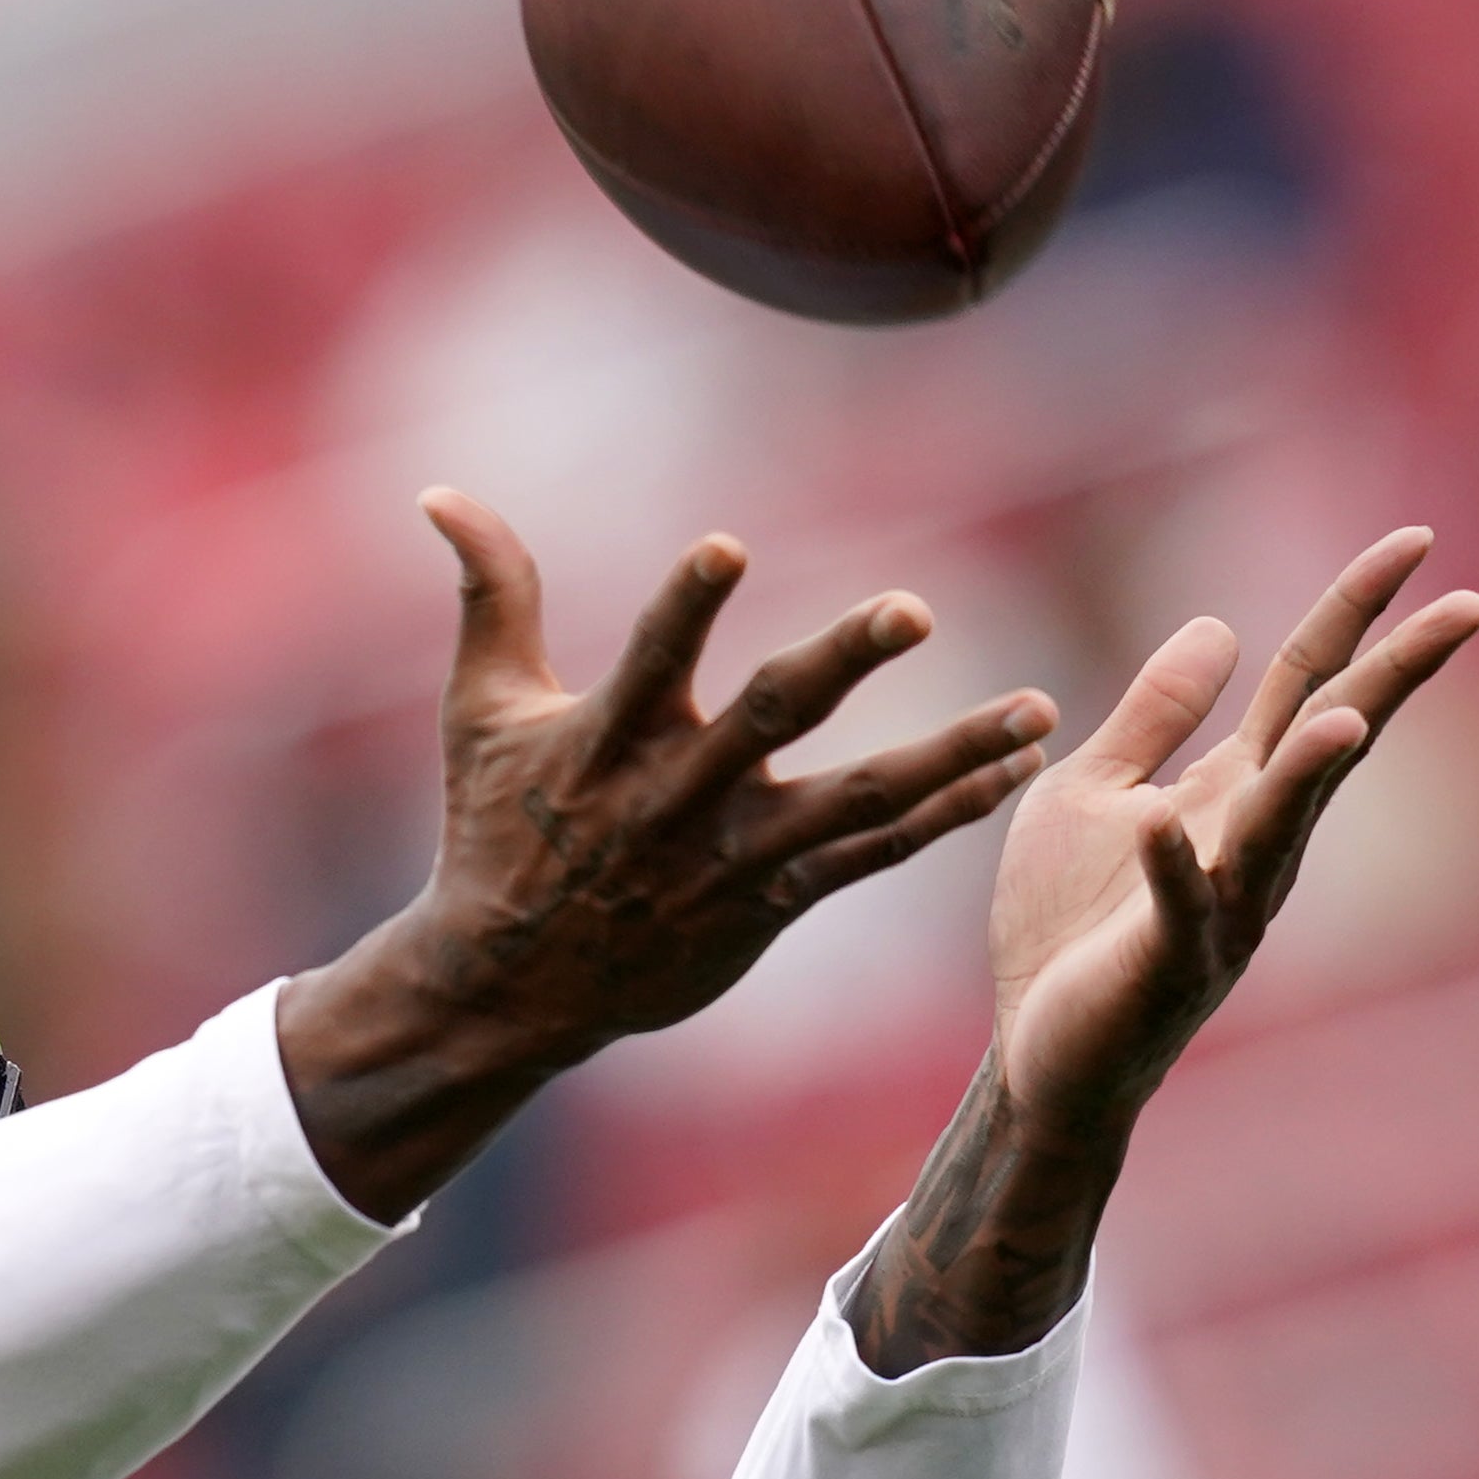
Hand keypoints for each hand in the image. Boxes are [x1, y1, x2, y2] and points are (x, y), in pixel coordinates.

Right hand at [280, 490, 1057, 1221]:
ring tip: (1037, 710)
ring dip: (951, 755)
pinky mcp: (770, 902)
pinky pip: (874, 856)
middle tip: (912, 609)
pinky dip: (945, 814)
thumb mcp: (480, 709)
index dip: (684, 605)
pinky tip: (1013, 770)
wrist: (510, 985)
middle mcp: (677, 797)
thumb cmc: (495, 829)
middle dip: (841, 662)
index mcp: (605, 742)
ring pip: (856, 800)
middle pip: (769, 718)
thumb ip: (489, 593)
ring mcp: (732, 856)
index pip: (649, 660)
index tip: (726, 544)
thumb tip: (440, 492)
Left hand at [989, 526, 1478, 1134]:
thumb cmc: (1071, 923)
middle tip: (1468, 606)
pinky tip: (1159, 824)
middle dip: (1395, 676)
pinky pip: (1173, 908)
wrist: (1043, 1050)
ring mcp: (1222, 905)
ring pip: (1279, 829)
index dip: (1357, 609)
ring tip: (1347, 716)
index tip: (1415, 540)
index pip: (1310, 682)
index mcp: (1236, 791)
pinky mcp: (1166, 962)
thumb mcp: (1096, 789)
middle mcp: (1251, 842)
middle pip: (1331, 740)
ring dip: (1309, 777)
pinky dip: (1168, 868)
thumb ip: (1155, 714)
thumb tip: (1219, 622)